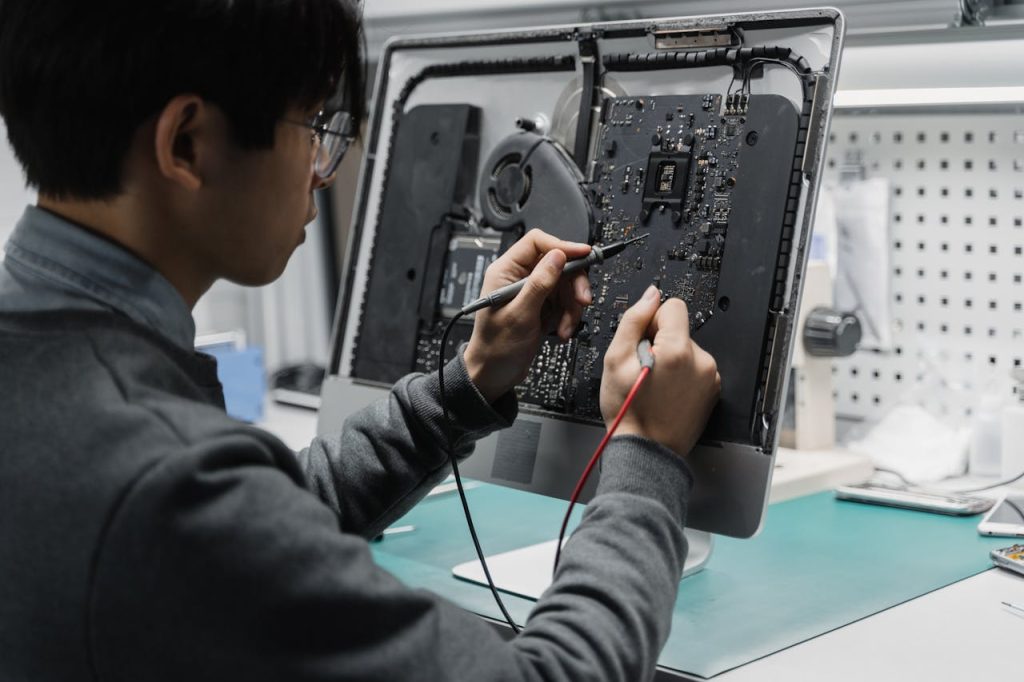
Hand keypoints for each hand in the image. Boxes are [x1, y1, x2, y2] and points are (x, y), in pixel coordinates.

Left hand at [464, 229, 591, 402]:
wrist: (494, 374)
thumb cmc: (495, 347)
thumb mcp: (520, 314)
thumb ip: (540, 283)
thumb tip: (558, 256)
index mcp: (505, 271)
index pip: (537, 243)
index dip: (563, 246)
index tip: (585, 254)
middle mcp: (519, 277)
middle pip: (558, 264)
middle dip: (573, 284)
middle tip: (582, 301)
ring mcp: (532, 292)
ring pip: (566, 285)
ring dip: (571, 307)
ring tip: (565, 327)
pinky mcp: (542, 307)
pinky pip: (565, 303)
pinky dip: (568, 317)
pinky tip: (561, 331)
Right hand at [600, 286, 720, 456]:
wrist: (647, 450)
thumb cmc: (629, 411)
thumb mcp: (615, 360)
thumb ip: (633, 320)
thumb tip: (650, 296)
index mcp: (677, 350)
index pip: (673, 306)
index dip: (652, 320)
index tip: (642, 342)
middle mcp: (701, 361)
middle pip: (680, 329)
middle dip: (660, 342)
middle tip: (644, 368)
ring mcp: (710, 377)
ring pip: (687, 349)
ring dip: (671, 359)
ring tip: (655, 384)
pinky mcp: (713, 390)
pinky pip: (695, 367)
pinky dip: (682, 374)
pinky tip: (667, 392)